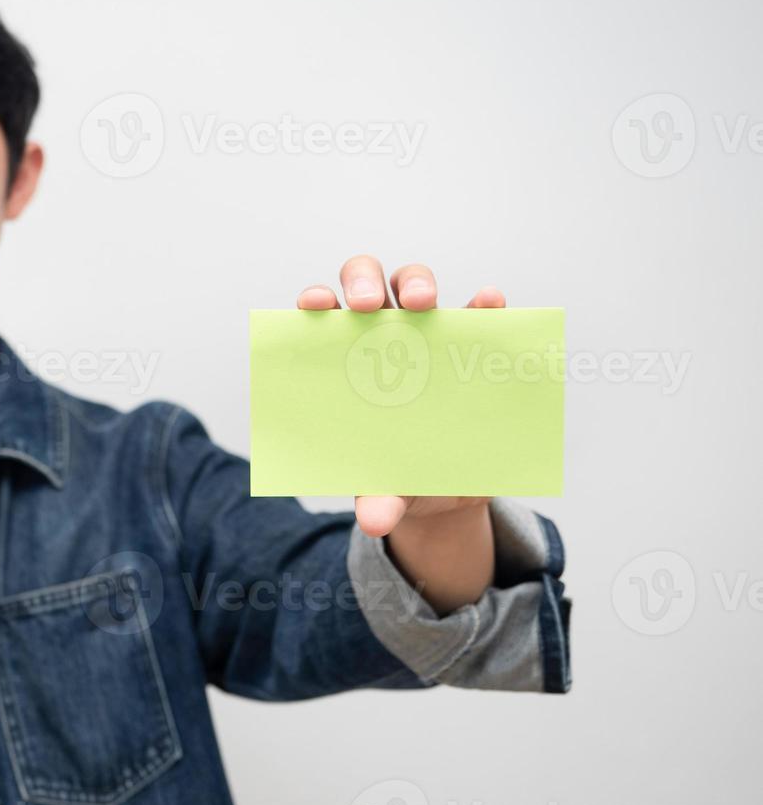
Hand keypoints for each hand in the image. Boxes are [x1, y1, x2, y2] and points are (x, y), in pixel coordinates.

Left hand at [295, 255, 502, 539]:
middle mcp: (378, 333)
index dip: (315, 302)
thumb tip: (376, 521)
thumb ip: (377, 495)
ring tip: (424, 304)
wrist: (443, 489)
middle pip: (366, 283)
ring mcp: (425, 332)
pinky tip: (489, 303)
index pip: (320, 316)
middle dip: (365, 283)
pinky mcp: (469, 343)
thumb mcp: (386, 488)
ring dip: (418, 283)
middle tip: (369, 306)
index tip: (315, 305)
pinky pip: (479, 312)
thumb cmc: (395, 474)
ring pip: (414, 285)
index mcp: (340, 358)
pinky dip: (484, 304)